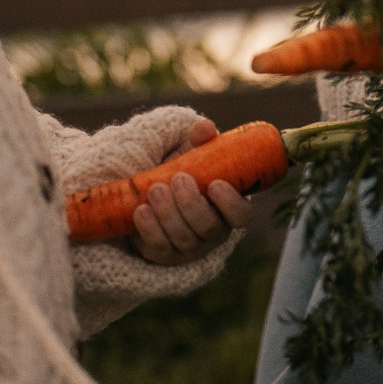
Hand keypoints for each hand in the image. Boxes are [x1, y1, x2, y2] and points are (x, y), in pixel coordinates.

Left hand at [128, 117, 253, 264]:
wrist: (158, 196)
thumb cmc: (186, 175)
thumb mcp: (195, 158)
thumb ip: (201, 142)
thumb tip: (204, 127)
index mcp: (228, 210)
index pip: (241, 215)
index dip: (231, 204)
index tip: (215, 184)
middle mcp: (212, 233)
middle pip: (209, 228)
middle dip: (192, 204)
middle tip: (178, 179)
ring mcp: (189, 248)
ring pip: (183, 240)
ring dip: (168, 214)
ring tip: (155, 190)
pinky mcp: (165, 255)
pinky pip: (159, 249)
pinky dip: (149, 230)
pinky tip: (141, 211)